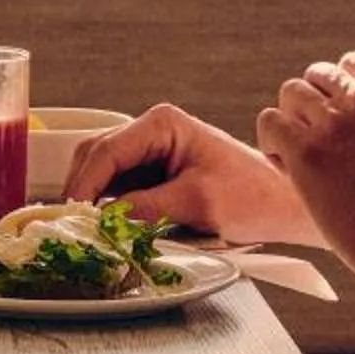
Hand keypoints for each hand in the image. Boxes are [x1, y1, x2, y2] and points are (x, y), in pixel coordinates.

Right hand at [61, 103, 317, 245]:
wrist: (284, 204)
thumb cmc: (252, 196)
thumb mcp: (196, 202)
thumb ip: (146, 208)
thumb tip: (102, 219)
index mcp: (161, 124)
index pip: (106, 151)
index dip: (84, 184)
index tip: (71, 215)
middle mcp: (150, 132)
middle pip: (96, 156)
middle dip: (82, 189)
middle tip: (70, 226)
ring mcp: (151, 153)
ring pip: (103, 172)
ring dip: (93, 199)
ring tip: (84, 229)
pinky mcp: (155, 176)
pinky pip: (120, 188)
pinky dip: (109, 206)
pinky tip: (105, 227)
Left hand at [253, 52, 354, 294]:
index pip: (352, 64)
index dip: (340, 89)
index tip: (339, 113)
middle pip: (318, 77)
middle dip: (316, 106)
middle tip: (319, 140)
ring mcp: (334, 121)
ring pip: (291, 93)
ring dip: (293, 120)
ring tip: (301, 155)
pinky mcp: (306, 150)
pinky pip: (270, 123)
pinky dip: (273, 141)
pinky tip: (287, 166)